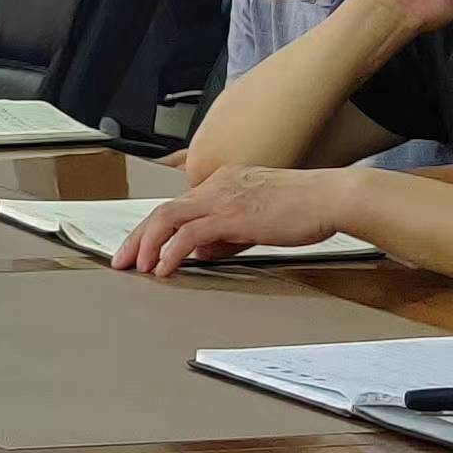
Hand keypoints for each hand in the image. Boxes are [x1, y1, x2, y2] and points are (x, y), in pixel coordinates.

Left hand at [112, 166, 356, 277]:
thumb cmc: (304, 209)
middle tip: (122, 261)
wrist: (331, 197)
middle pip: (162, 210)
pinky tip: (164, 269)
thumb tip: (201, 253)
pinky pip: (189, 235)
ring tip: (138, 268)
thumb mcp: (257, 222)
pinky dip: (171, 252)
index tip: (140, 251)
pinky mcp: (232, 215)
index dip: (154, 230)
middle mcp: (216, 185)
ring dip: (147, 245)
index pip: (177, 206)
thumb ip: (226, 235)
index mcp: (221, 183)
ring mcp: (222, 198)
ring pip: (167, 218)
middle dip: (138, 238)